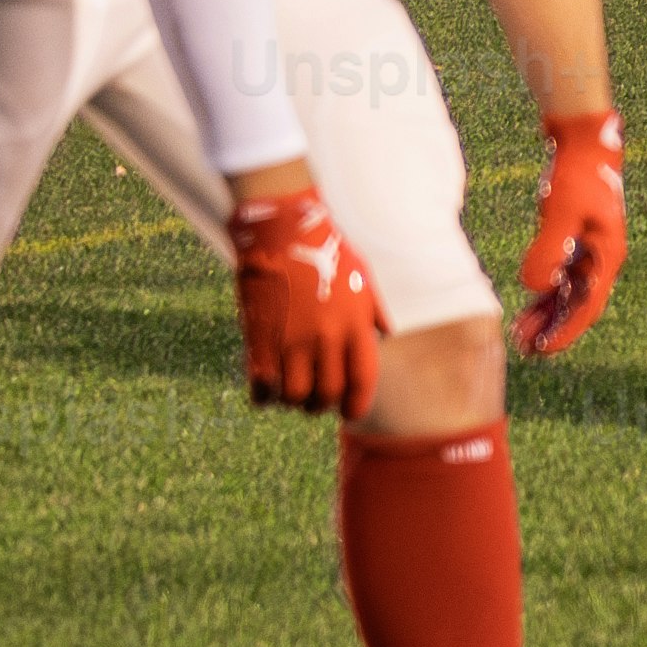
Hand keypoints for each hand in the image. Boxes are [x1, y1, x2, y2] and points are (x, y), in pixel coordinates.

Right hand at [230, 178, 385, 413]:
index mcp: (355, 325)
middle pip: (327, 394)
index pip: (362, 380)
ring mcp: (292, 340)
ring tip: (290, 394)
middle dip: (321, 406)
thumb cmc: (326, 253)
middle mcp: (326, 337)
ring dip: (292, 402)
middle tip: (315, 403)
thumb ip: (374, 311)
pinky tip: (264, 389)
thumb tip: (386, 335)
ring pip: (294, 395)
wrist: (283, 233)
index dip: (356, 404)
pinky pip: (263, 385)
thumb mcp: (362, 279)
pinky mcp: (261, 339)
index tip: (349, 413)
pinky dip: (264, 395)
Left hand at [516, 109, 628, 358]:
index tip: (541, 350)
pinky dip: (547, 296)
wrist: (584, 144)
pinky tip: (528, 305)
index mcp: (607, 256)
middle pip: (579, 306)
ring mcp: (591, 252)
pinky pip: (563, 280)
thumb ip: (548, 249)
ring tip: (521, 334)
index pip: (587, 306)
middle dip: (554, 330)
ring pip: (570, 296)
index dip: (565, 331)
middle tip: (524, 349)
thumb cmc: (576, 176)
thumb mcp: (560, 212)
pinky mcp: (577, 242)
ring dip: (548, 316)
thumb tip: (534, 286)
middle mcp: (602, 259)